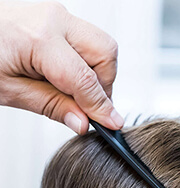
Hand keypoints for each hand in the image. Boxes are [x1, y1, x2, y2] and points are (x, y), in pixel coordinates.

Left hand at [0, 1, 122, 133]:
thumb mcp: (10, 91)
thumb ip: (52, 106)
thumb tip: (83, 122)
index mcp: (39, 37)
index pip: (85, 80)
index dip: (102, 106)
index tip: (112, 123)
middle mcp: (54, 19)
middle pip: (105, 53)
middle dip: (105, 84)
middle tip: (89, 106)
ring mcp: (57, 15)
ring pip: (100, 46)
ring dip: (97, 74)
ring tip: (74, 91)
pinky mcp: (57, 19)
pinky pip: (87, 42)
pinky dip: (86, 64)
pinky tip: (67, 77)